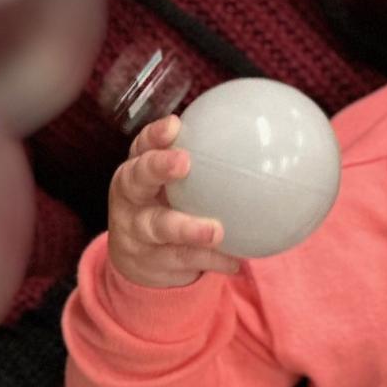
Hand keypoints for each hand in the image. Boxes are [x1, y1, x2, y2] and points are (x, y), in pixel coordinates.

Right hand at [108, 115, 240, 288]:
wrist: (136, 260)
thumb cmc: (166, 207)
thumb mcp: (173, 186)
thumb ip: (202, 166)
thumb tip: (255, 145)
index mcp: (137, 171)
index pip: (142, 146)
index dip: (155, 135)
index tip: (175, 125)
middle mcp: (131, 197)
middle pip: (137, 178)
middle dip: (158, 167)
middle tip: (184, 161)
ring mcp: (137, 231)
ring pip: (160, 227)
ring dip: (188, 228)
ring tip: (216, 231)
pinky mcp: (151, 261)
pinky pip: (184, 259)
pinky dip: (210, 259)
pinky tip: (233, 261)